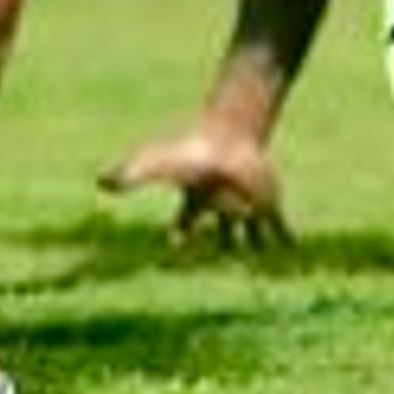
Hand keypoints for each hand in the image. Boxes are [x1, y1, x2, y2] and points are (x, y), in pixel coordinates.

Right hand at [101, 116, 291, 252]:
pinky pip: (278, 228)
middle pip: (222, 232)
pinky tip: (294, 250)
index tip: (174, 247)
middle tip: (224, 258)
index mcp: (196, 201)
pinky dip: (286, 240)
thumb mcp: (157, 165)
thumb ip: (130, 175)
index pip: (185, 226)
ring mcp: (246, 206)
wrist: (230, 135)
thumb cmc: (191, 151)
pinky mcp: (268, 204)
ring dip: (254, 245)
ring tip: (261, 259)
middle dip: (224, 246)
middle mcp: (222, 206)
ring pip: (250, 233)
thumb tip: (99, 183)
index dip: (179, 237)